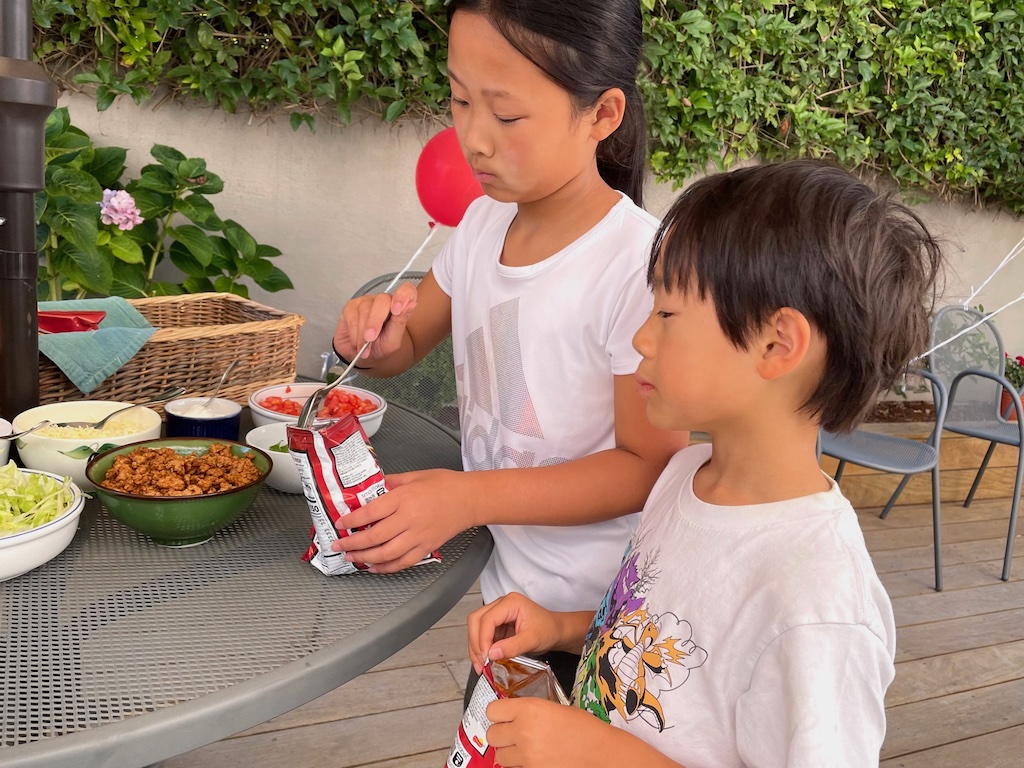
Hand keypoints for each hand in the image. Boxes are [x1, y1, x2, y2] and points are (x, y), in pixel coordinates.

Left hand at [329, 469, 467, 572]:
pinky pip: (403, 562)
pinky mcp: (427, 547)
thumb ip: (391, 482)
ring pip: (386, 553)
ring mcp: (419, 536)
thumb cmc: (445, 484)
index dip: (351, 519)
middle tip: (338, 544)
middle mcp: (410, 519)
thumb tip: (371, 488)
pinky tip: (374, 567)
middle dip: (352, 543)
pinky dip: (387, 567)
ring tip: (351, 557)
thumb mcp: (414, 476)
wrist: (470, 499)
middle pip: (374, 536)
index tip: (340, 522)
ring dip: (365, 558)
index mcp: (404, 498)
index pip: (371, 512)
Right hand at [332, 281, 418, 364]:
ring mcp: (366, 301)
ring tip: (364, 348)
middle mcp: (383, 301)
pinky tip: (356, 343)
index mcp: (398, 306)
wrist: (362, 358)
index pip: (407, 290)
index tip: (397, 310)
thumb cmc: (380, 347)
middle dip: (375, 321)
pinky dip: (354, 333)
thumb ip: (400, 322)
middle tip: (370, 339)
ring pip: (365, 310)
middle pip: (382, 300)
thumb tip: (412, 303)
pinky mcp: (351, 307)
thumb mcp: (393, 340)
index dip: (403, 295)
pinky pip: (352, 316)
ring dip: (362, 333)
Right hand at [467, 593, 561, 672]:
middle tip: (480, 663)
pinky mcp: (497, 625)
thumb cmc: (549, 630)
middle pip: (476, 620)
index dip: (483, 639)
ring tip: (481, 666)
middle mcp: (501, 605)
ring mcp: (498, 614)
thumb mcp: (533, 640)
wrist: (556, 631)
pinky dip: (481, 648)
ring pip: (476, 627)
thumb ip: (512, 646)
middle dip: (475, 643)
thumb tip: (491, 654)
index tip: (485, 658)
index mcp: (510, 603)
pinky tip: (485, 661)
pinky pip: (482, 635)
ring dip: (475, 647)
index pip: (487, 619)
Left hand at [486, 699, 613, 767]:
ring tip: (523, 749)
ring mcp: (526, 755)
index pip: (492, 710)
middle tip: (512, 733)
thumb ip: (528, 711)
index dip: (498, 713)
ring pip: (499, 756)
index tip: (504, 715)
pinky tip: (533, 759)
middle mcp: (523, 732)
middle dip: (501, 734)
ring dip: (508, 752)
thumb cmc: (583, 727)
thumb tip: (512, 716)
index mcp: (529, 709)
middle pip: (491, 734)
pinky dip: (519, 765)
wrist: (600, 752)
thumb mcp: (553, 708)